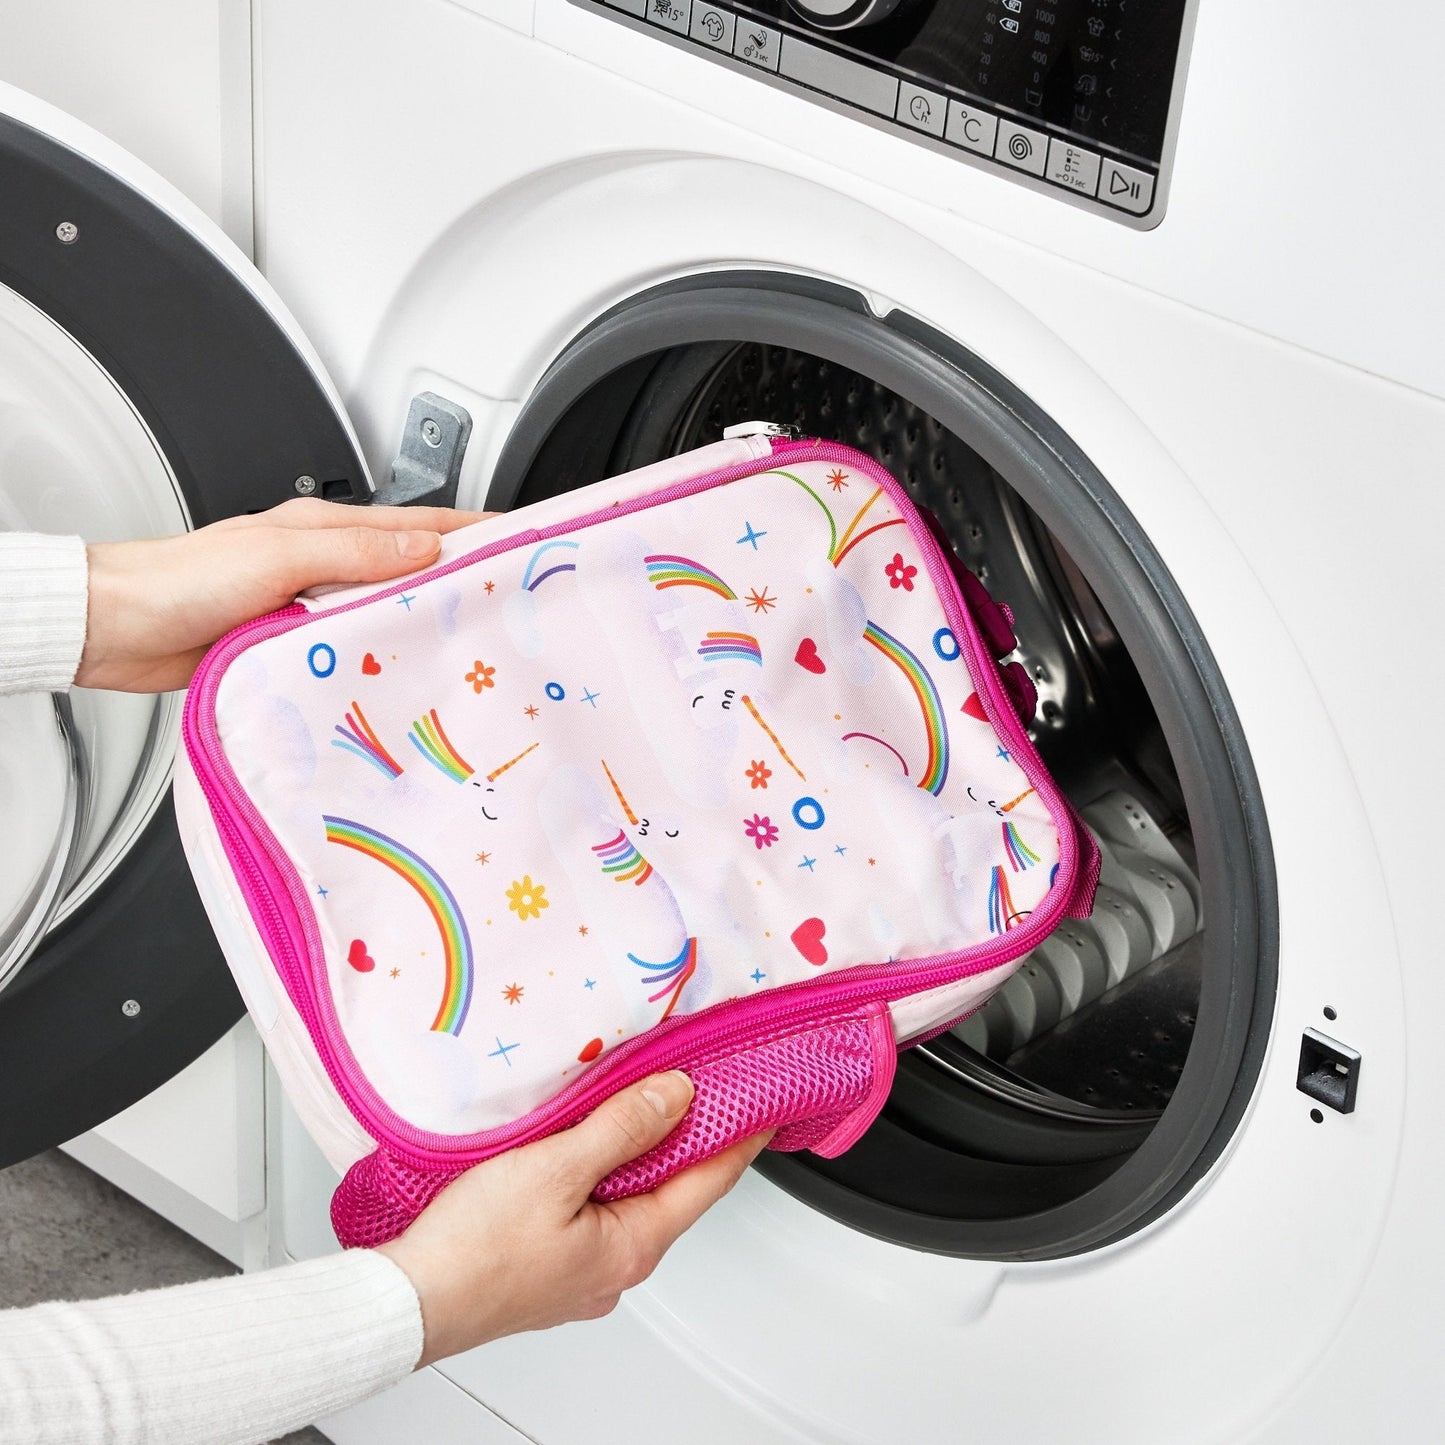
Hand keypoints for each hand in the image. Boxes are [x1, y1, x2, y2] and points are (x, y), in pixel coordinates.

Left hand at [76, 499, 485, 691]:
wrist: (117, 628)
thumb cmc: (182, 579)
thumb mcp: (279, 556)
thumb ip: (356, 552)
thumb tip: (426, 546)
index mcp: (323, 528)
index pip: (417, 523)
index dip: (470, 529)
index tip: (516, 540)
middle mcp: (322, 565)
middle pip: (410, 571)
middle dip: (460, 582)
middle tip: (508, 604)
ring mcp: (310, 607)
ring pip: (385, 614)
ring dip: (422, 626)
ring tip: (470, 646)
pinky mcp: (294, 648)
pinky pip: (355, 653)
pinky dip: (383, 661)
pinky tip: (404, 681)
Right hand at [376, 1071, 768, 1366]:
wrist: (407, 1302)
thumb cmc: (474, 1246)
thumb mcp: (557, 1167)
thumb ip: (623, 1128)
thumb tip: (679, 1096)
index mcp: (633, 1245)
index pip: (710, 1182)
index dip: (741, 1138)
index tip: (764, 1103)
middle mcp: (617, 1267)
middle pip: (673, 1191)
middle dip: (690, 1140)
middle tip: (703, 1087)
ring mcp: (583, 1273)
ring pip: (630, 1201)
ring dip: (641, 1154)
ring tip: (644, 1104)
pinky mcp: (549, 1268)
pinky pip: (595, 1212)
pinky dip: (603, 1174)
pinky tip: (584, 1149)